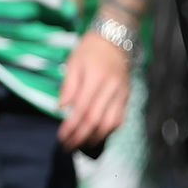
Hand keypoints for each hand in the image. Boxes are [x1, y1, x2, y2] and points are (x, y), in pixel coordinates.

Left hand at [56, 32, 131, 150]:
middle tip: (68, 147)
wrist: (115, 40)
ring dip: (96, 137)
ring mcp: (122, 94)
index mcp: (95, 80)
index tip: (61, 138)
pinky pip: (120, 118)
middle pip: (97, 120)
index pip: (83, 110)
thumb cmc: (89, 50)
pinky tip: (97, 135)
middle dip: (81, 137)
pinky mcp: (127, 96)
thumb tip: (61, 108)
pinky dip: (109, 130)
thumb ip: (68, 86)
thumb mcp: (73, 63)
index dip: (72, 127)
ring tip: (81, 145)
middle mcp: (111, 89)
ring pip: (111, 123)